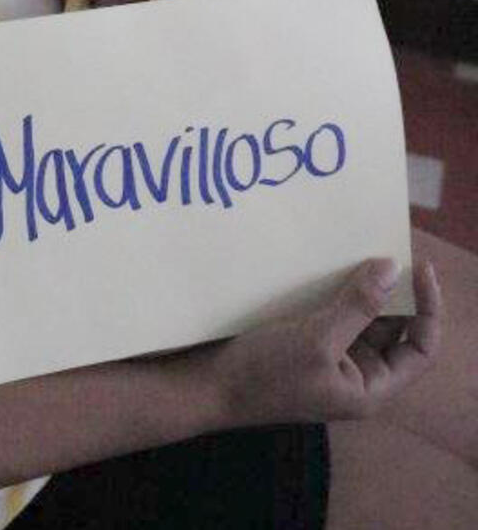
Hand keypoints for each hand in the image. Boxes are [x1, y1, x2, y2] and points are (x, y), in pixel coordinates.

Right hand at [212, 258, 441, 426]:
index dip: (428, 309)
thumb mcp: (317, 339)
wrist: (207, 384)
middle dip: (395, 291)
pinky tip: (330, 262)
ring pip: (362, 315)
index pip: (420, 348)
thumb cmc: (266, 373)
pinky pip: (333, 309)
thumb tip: (392, 268)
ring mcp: (329, 355)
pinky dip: (338, 287)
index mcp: (370, 387)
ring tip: (362, 248)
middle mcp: (356, 372)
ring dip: (365, 285)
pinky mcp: (304, 338)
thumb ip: (359, 305)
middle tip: (387, 247)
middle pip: (393, 329)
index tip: (419, 266)